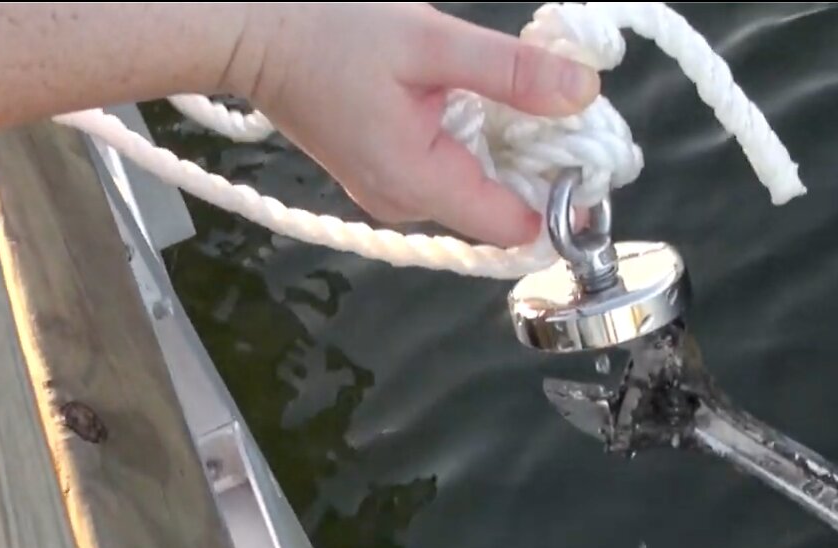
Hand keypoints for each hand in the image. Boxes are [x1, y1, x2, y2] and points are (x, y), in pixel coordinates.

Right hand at [234, 3, 600, 247]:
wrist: (250, 32)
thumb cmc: (329, 31)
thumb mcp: (430, 42)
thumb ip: (509, 73)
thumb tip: (583, 94)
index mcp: (419, 182)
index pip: (515, 226)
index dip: (561, 196)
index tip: (587, 149)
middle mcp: (405, 202)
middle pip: (500, 209)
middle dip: (538, 165)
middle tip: (561, 103)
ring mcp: (390, 191)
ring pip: (476, 187)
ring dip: (507, 148)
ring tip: (523, 93)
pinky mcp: (382, 171)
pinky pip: (448, 171)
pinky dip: (475, 141)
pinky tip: (478, 98)